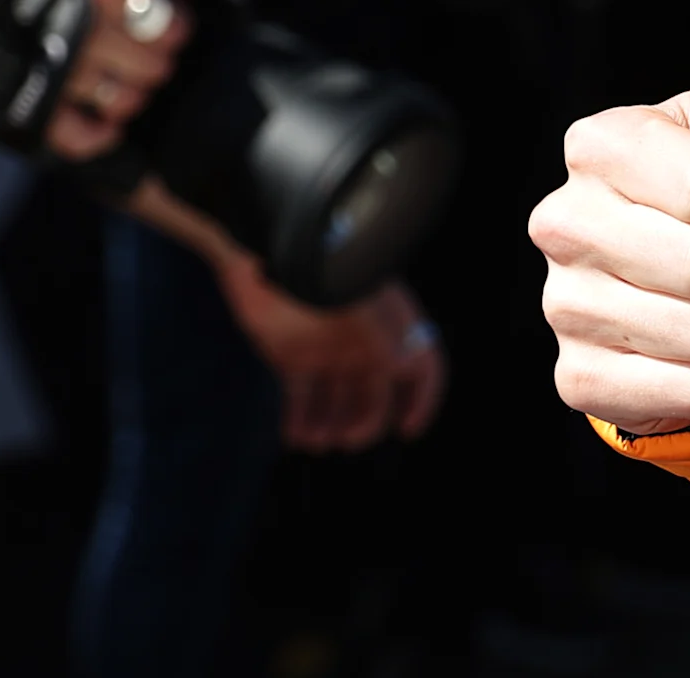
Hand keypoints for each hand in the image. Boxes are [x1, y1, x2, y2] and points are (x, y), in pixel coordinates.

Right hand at [0, 0, 185, 159]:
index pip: (158, 11)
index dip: (173, 14)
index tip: (165, 12)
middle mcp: (74, 31)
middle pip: (151, 60)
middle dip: (160, 52)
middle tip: (150, 44)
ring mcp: (47, 71)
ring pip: (124, 99)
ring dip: (136, 88)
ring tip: (129, 73)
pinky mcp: (20, 101)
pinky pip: (76, 138)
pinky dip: (101, 134)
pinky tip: (107, 117)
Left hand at [218, 263, 447, 451]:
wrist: (266, 248)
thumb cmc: (320, 270)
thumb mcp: (357, 302)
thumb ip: (383, 333)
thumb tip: (409, 365)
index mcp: (390, 324)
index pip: (422, 364)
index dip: (423, 398)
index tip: (408, 429)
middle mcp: (364, 341)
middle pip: (378, 392)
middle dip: (367, 421)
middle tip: (347, 441)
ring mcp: (328, 349)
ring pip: (338, 400)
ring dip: (331, 425)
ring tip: (314, 440)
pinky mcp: (291, 353)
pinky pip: (300, 396)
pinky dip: (299, 419)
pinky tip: (293, 435)